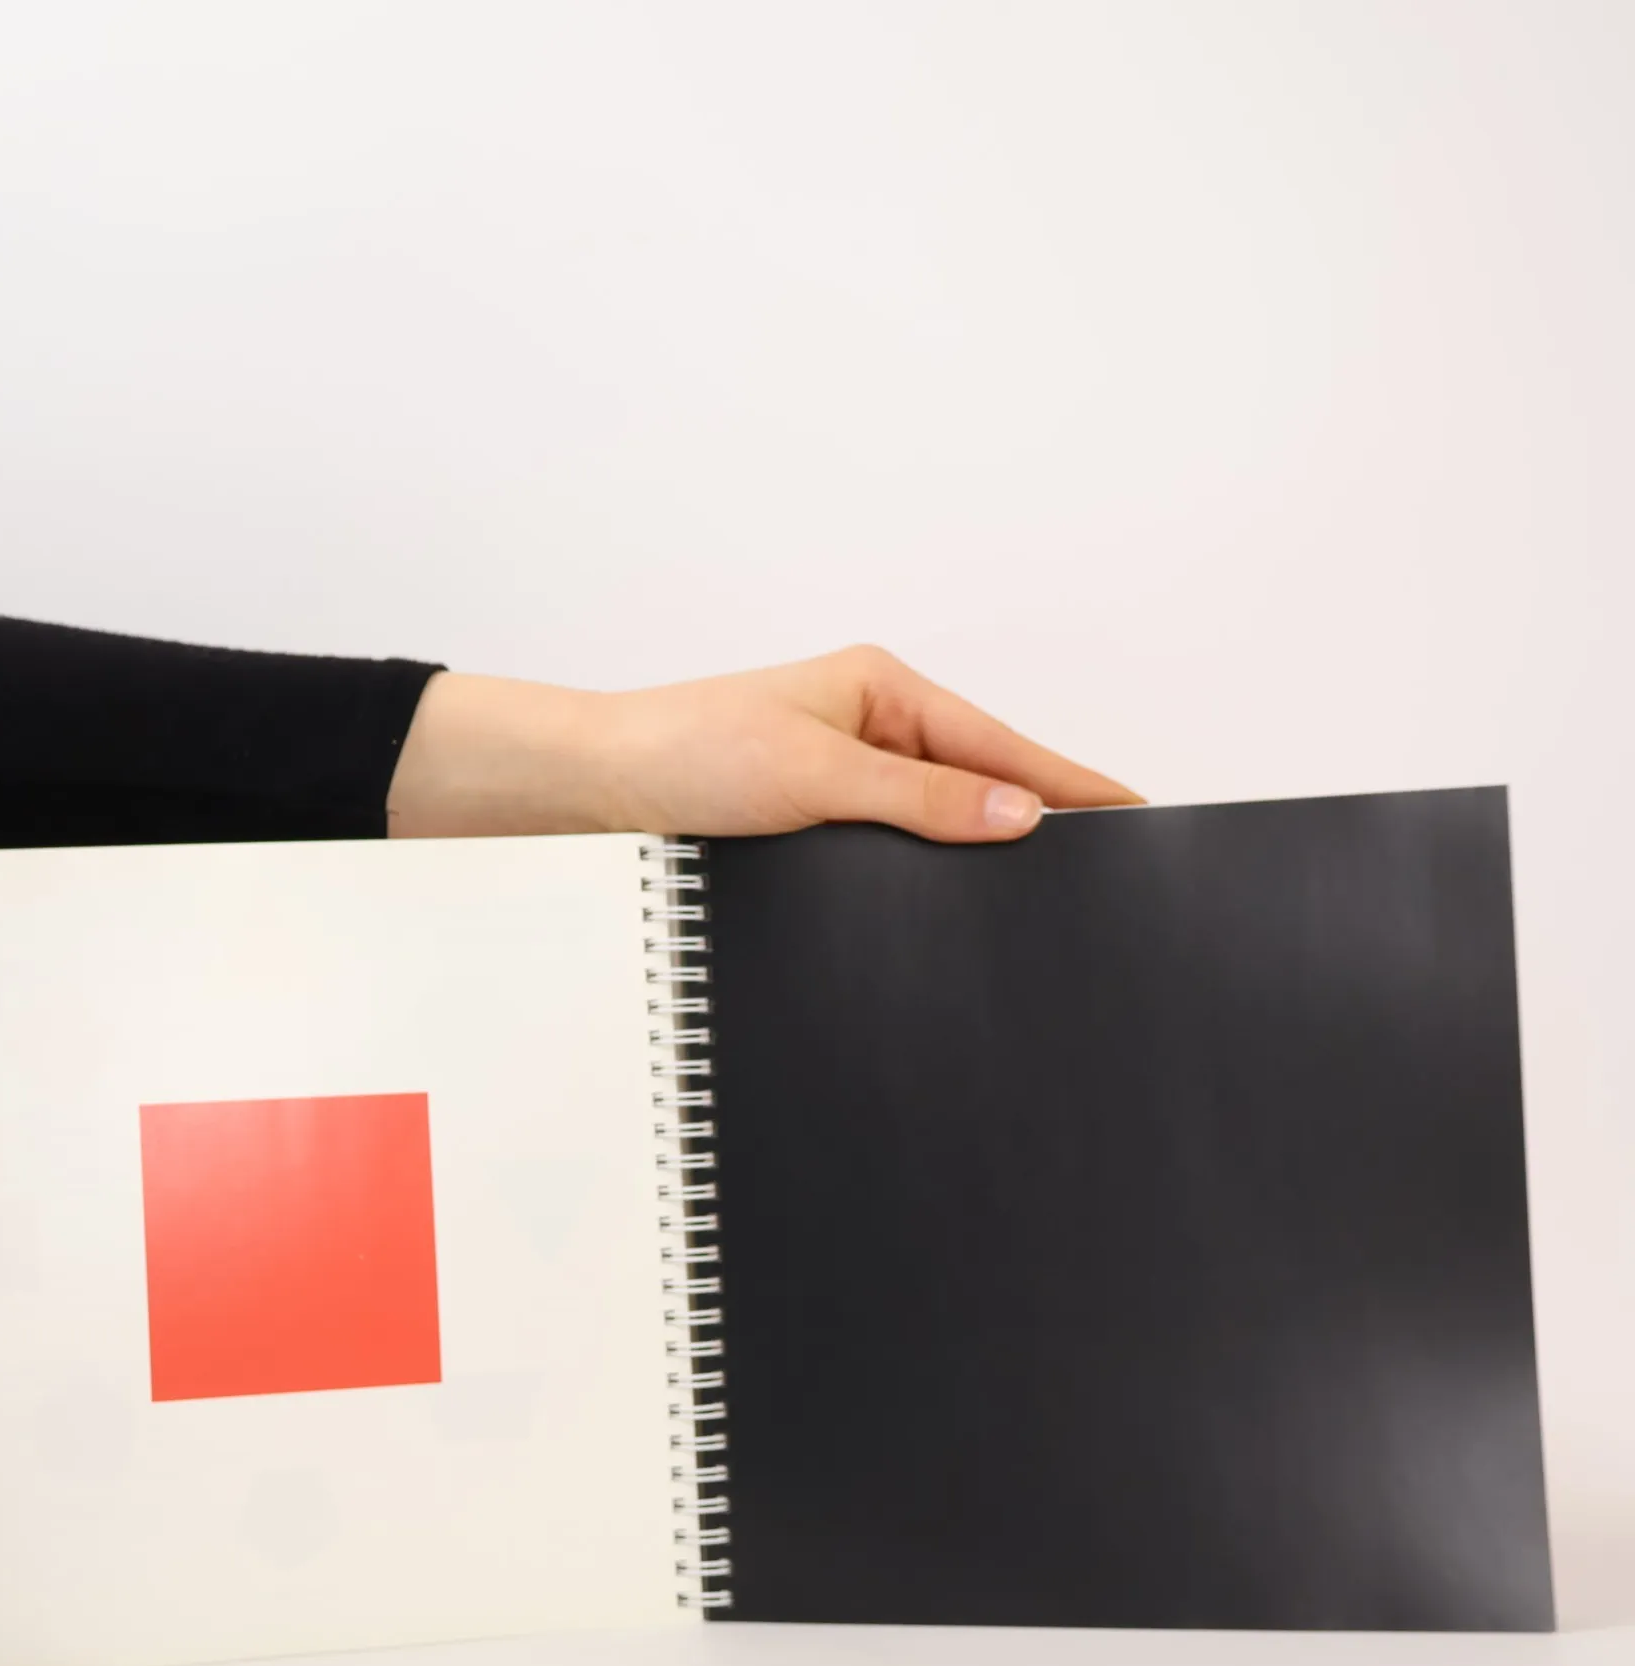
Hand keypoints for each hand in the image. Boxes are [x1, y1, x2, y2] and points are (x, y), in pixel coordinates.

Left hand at [386, 647, 1140, 840]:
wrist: (593, 789)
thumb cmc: (687, 753)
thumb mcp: (815, 774)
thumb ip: (921, 798)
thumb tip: (1018, 815)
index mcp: (882, 690)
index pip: (1001, 744)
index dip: (1069, 785)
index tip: (1136, 814)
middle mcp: (869, 729)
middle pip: (979, 782)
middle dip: (1032, 827)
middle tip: (1100, 882)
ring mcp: (843, 778)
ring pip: (938, 823)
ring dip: (972, 858)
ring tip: (1039, 905)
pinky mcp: (814, 824)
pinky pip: (893, 849)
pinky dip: (924, 875)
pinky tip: (946, 911)